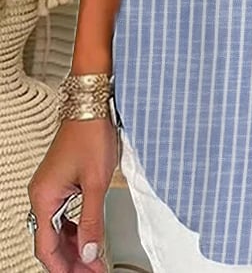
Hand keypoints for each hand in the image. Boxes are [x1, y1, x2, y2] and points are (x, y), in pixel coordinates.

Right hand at [27, 116, 118, 271]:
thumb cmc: (91, 136)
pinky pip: (63, 215)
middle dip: (71, 260)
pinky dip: (75, 229)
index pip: (47, 247)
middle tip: (92, 272)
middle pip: (50, 241)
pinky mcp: (59, 182)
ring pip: (57, 230)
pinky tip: (88, 237)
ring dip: (74, 246)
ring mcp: (49, 189)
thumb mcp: (96, 182)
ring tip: (93, 260)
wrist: (91, 108)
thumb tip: (91, 251)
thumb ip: (92, 220)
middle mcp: (42, 195)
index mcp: (44, 198)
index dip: (64, 267)